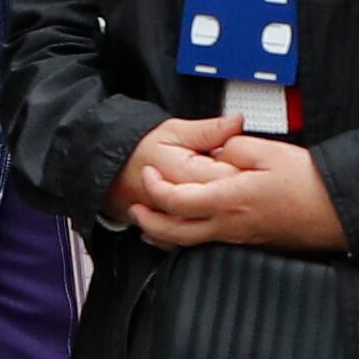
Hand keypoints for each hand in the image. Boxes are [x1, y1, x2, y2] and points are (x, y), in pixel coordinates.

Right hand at [108, 114, 244, 229]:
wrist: (108, 173)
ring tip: (223, 192)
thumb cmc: (137, 150)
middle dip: (241, 189)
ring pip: (215, 223)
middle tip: (240, 176)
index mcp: (186, 175)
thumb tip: (236, 122)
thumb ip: (208, 130)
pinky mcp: (172, 234)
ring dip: (225, 208)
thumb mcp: (172, 131)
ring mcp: (176, 222)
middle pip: (229, 202)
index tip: (251, 160)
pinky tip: (211, 211)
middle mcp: (183, 204)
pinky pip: (197, 237)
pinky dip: (208, 225)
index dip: (247, 168)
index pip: (233, 177)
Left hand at [129, 131, 342, 252]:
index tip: (150, 174)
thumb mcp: (271, 152)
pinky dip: (188, 239)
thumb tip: (219, 151)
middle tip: (137, 207)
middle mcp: (229, 224)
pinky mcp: (251, 242)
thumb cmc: (311, 184)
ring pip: (188, 244)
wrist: (340, 211)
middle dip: (148, 220)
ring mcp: (239, 237)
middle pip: (173, 231)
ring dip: (163, 234)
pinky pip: (208, 244)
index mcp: (229, 198)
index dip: (156, 188)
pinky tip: (189, 231)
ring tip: (152, 225)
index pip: (176, 199)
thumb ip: (235, 147)